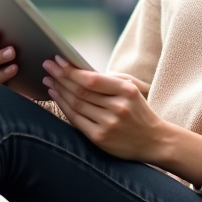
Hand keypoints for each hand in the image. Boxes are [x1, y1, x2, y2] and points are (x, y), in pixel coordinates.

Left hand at [43, 57, 201, 184]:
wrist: (154, 141)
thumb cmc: (139, 111)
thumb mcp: (132, 90)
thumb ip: (110, 79)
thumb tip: (79, 71)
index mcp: (126, 91)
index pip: (92, 79)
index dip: (71, 70)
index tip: (57, 60)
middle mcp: (118, 108)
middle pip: (80, 91)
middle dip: (60, 77)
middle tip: (47, 66)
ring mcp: (108, 124)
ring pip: (76, 104)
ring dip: (59, 90)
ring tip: (49, 80)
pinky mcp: (100, 138)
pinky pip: (76, 120)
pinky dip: (63, 106)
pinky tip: (56, 96)